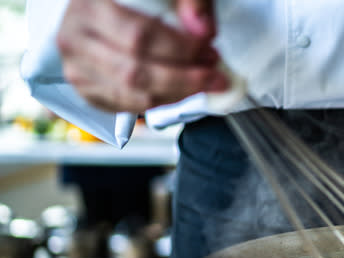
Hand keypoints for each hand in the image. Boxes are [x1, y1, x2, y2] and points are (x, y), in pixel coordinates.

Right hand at [56, 0, 227, 112]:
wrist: (99, 12)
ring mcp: (77, 69)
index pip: (139, 36)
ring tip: (203, 83)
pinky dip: (161, 102)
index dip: (180, 48)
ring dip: (177, 94)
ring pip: (132, 95)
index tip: (209, 50)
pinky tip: (181, 91)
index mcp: (89, 6)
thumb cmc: (132, 0)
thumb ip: (189, 1)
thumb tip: (203, 30)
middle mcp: (74, 39)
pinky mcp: (86, 91)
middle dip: (184, 78)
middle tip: (215, 76)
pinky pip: (128, 107)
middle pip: (135, 71)